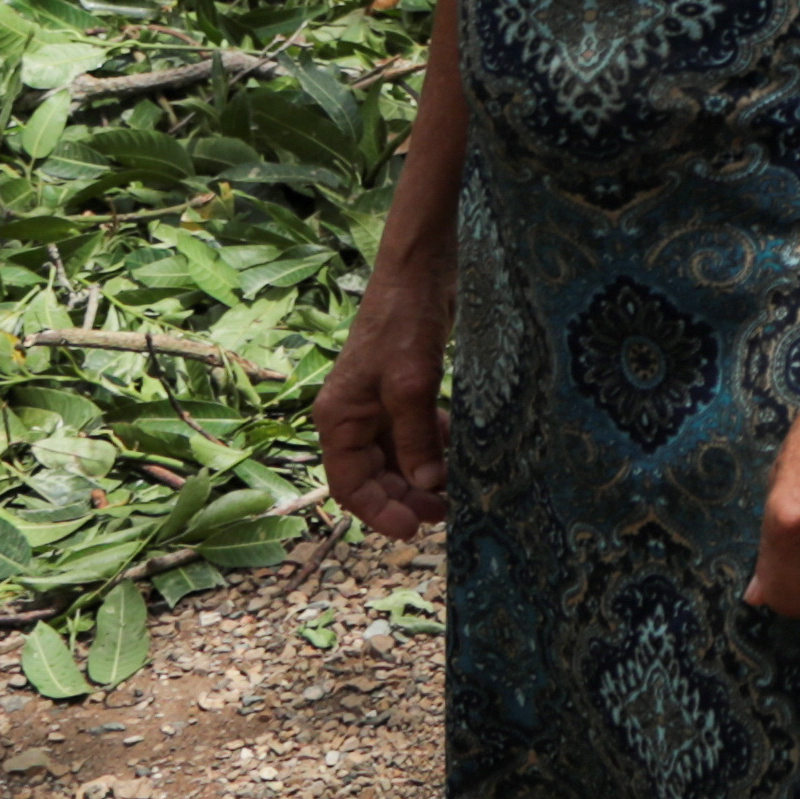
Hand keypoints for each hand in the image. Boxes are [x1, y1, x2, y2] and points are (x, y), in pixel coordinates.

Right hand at [314, 267, 454, 543]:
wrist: (421, 268)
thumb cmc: (404, 319)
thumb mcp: (410, 382)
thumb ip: (416, 436)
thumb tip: (426, 484)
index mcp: (339, 418)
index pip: (349, 485)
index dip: (379, 511)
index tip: (414, 530)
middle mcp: (354, 416)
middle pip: (375, 476)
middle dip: (407, 498)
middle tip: (446, 513)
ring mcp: (379, 405)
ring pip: (397, 459)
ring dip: (423, 477)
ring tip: (457, 493)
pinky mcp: (405, 392)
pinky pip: (416, 435)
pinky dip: (435, 448)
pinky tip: (460, 455)